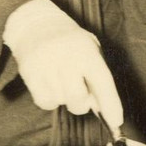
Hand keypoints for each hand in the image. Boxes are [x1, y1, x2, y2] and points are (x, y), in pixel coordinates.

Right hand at [3, 0, 123, 131]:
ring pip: (61, 101)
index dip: (111, 104)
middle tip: (80, 92)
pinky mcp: (29, 74)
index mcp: (86, 50)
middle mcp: (66, 57)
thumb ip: (96, 75)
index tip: (116, 121)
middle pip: (78, 99)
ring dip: (64, 97)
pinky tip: (50, 83)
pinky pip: (44, 102)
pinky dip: (50, 99)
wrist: (36, 24)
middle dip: (82, 103)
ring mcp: (45, 65)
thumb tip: (99, 107)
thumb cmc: (70, 41)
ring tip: (62, 78)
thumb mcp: (89, 48)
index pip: (102, 82)